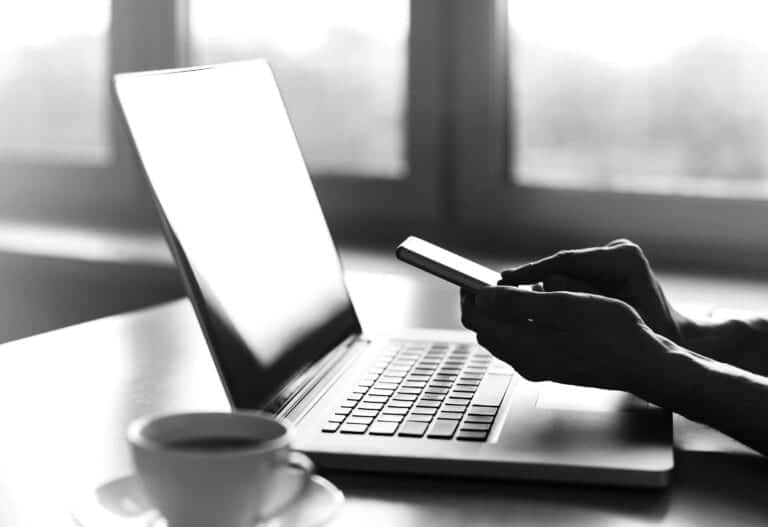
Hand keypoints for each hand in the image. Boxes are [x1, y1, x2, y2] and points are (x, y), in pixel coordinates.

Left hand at [461, 286, 668, 390]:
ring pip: (503, 336)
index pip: (476, 320)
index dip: (469, 296)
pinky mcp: (551, 366)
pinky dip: (520, 322)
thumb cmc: (611, 332)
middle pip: (486, 330)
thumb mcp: (563, 306)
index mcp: (523, 347)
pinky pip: (522, 342)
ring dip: (502, 313)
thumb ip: (517, 303)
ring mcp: (537, 366)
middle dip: (483, 304)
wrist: (644, 363)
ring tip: (516, 290)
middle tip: (493, 281)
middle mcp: (524, 361)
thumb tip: (481, 298)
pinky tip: (538, 308)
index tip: (472, 278)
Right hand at [500, 239, 687, 343]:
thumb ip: (582, 300)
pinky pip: (568, 279)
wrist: (671, 336)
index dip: (535, 270)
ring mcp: (607, 258)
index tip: (508, 278)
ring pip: (562, 273)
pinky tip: (530, 303)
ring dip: (541, 288)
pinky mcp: (600, 268)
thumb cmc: (653, 332)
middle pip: (562, 266)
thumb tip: (545, 285)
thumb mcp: (616, 319)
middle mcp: (615, 251)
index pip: (569, 261)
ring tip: (511, 299)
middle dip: (533, 280)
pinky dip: (552, 292)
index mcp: (623, 258)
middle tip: (500, 290)